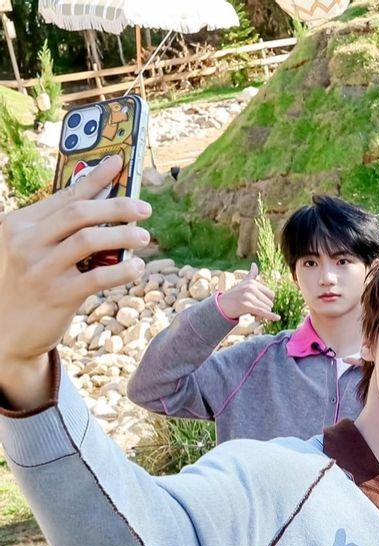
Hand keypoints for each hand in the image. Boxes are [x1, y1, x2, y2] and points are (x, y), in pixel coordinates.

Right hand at [0, 155, 150, 408]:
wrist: (6, 330)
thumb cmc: (31, 281)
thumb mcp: (35, 248)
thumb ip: (62, 226)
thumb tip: (107, 198)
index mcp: (19, 224)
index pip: (64, 196)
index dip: (94, 178)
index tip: (118, 162)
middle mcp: (24, 243)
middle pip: (79, 213)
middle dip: (116, 207)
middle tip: (144, 209)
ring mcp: (38, 269)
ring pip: (88, 240)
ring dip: (122, 235)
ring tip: (143, 237)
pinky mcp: (55, 295)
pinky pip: (96, 277)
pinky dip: (122, 269)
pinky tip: (137, 268)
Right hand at [217, 263, 279, 321]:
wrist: (220, 306)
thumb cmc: (234, 296)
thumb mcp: (243, 284)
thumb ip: (251, 275)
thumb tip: (254, 264)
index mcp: (252, 282)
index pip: (271, 295)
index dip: (267, 302)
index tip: (258, 306)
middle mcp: (251, 287)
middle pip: (270, 303)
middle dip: (264, 309)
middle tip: (253, 312)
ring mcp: (248, 296)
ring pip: (266, 309)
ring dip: (261, 315)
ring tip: (251, 314)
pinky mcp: (246, 305)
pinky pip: (262, 312)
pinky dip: (270, 316)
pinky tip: (277, 318)